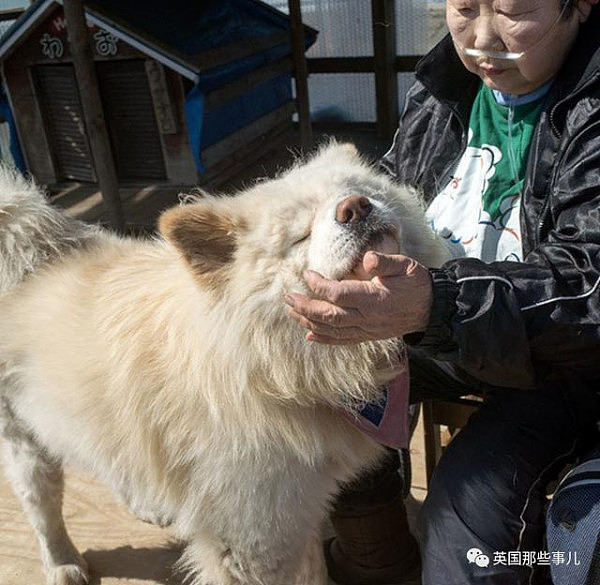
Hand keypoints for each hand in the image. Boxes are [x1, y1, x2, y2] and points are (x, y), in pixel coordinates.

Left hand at [285, 252, 432, 344]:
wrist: (431, 308)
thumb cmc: (416, 283)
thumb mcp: (406, 265)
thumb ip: (385, 262)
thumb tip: (367, 258)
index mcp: (375, 298)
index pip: (339, 294)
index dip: (320, 285)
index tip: (308, 274)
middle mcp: (368, 318)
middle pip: (329, 315)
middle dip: (305, 307)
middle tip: (288, 298)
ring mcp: (367, 329)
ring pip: (332, 329)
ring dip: (309, 321)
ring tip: (292, 312)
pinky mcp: (368, 335)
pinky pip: (342, 340)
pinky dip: (324, 338)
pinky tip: (309, 334)